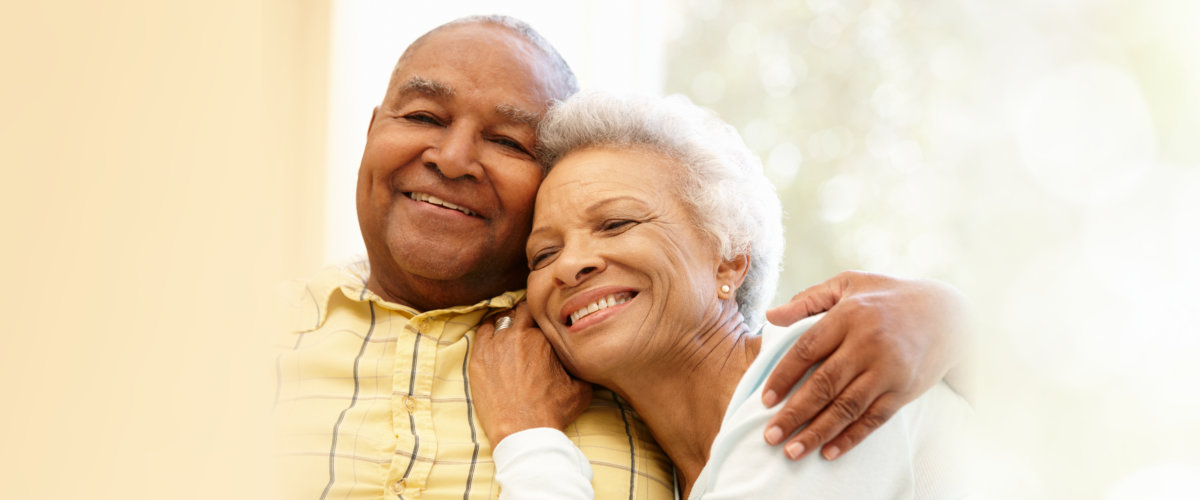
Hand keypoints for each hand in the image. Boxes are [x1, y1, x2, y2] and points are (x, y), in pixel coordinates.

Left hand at [470, 302, 592, 445]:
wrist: (522, 431)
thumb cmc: (551, 412)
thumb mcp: (580, 389)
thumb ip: (581, 367)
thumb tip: (587, 359)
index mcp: (544, 338)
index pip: (543, 313)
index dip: (544, 317)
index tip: (544, 324)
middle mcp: (518, 335)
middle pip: (521, 311)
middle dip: (526, 316)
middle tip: (528, 327)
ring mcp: (496, 345)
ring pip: (500, 320)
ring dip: (506, 324)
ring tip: (510, 336)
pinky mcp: (478, 358)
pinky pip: (482, 332)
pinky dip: (488, 333)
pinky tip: (494, 342)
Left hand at [760, 270, 968, 460]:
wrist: (948, 315)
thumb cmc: (888, 297)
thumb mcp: (848, 284)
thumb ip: (808, 300)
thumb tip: (770, 316)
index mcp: (849, 316)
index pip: (807, 349)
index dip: (783, 376)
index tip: (765, 399)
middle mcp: (868, 344)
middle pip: (824, 384)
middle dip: (794, 413)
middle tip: (770, 435)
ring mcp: (888, 370)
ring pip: (847, 407)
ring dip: (817, 432)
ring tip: (792, 451)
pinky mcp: (904, 390)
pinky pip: (873, 419)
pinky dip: (851, 438)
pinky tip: (829, 452)